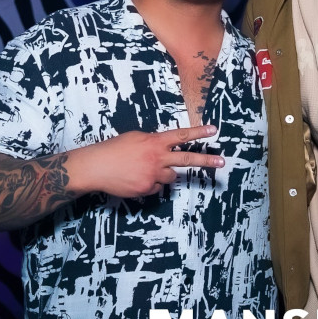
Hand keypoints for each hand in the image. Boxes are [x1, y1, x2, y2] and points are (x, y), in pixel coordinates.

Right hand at [68, 125, 223, 197]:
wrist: (96, 167)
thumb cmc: (114, 149)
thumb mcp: (136, 138)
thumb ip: (153, 143)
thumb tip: (164, 149)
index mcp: (154, 142)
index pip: (181, 135)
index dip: (198, 132)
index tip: (214, 130)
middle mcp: (157, 157)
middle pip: (187, 159)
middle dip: (206, 160)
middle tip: (222, 161)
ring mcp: (153, 174)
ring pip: (171, 176)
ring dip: (164, 174)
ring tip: (144, 169)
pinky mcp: (147, 188)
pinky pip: (156, 187)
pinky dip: (150, 184)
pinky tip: (135, 179)